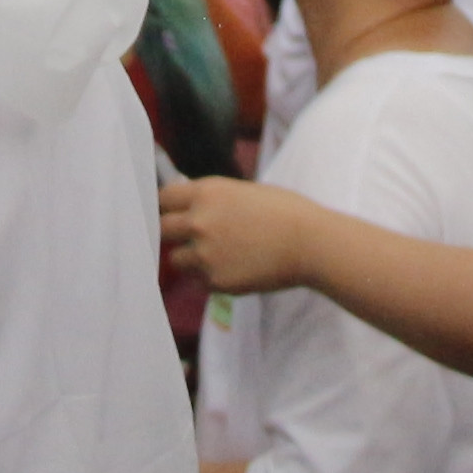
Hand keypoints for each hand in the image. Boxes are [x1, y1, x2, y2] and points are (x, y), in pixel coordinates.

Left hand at [159, 173, 323, 297]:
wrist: (310, 243)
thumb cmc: (285, 212)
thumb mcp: (243, 192)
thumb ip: (213, 200)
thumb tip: (191, 207)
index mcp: (207, 193)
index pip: (163, 198)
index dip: (167, 207)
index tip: (172, 213)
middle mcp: (199, 222)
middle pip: (163, 229)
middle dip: (174, 233)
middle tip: (188, 238)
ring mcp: (204, 254)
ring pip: (176, 259)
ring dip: (189, 258)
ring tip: (215, 256)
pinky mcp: (216, 281)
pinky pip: (198, 281)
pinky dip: (208, 278)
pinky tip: (232, 269)